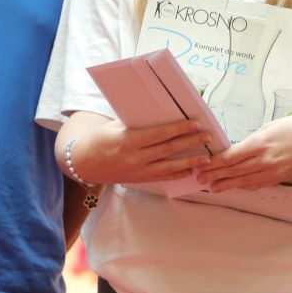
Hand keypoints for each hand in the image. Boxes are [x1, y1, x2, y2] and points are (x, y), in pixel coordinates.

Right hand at [69, 118, 212, 185]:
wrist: (84, 164)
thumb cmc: (99, 139)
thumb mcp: (115, 126)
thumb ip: (137, 123)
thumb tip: (161, 113)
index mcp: (128, 141)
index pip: (159, 134)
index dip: (178, 129)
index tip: (195, 124)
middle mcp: (135, 158)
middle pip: (168, 150)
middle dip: (189, 143)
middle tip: (207, 136)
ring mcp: (137, 171)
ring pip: (169, 167)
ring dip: (189, 162)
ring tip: (206, 158)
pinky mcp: (139, 180)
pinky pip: (162, 177)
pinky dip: (178, 174)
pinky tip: (191, 170)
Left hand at [195, 112, 291, 191]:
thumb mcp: (271, 126)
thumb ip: (254, 139)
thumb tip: (240, 148)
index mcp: (261, 143)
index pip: (232, 156)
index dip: (216, 163)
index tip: (204, 164)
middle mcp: (265, 160)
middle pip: (235, 170)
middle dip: (216, 175)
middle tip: (200, 178)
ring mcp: (273, 172)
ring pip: (244, 181)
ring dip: (227, 184)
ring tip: (212, 187)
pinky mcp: (280, 178)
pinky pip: (258, 184)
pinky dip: (244, 186)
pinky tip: (234, 186)